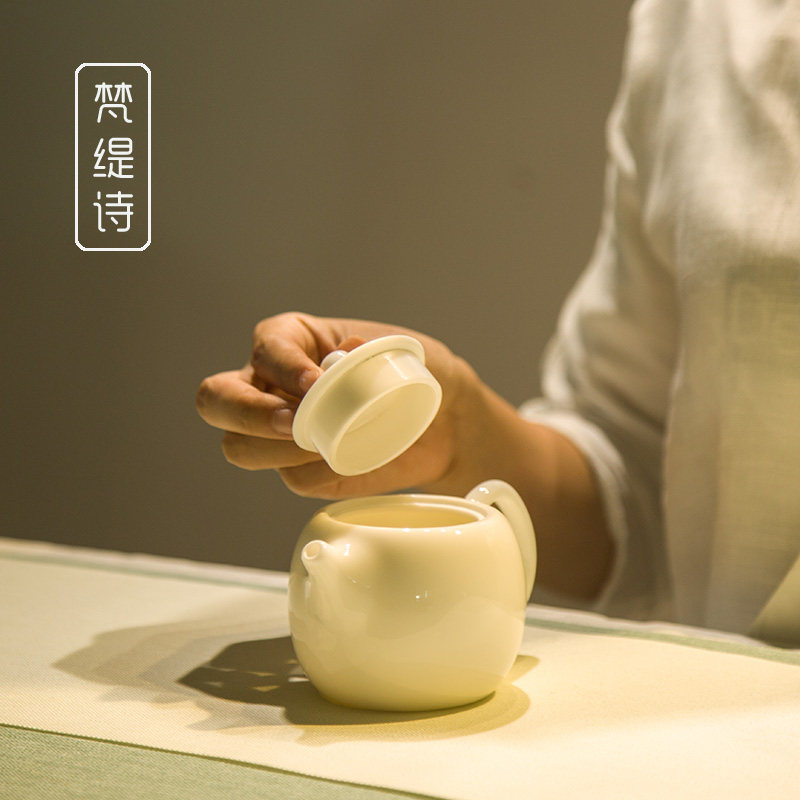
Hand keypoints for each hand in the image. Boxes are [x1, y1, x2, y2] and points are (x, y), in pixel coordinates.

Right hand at [196, 312, 474, 497]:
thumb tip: (341, 358)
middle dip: (248, 414)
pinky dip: (316, 472)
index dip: (283, 366)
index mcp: (289, 340)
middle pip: (217, 400)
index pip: (266, 348)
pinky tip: (346, 461)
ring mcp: (277, 431)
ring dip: (278, 451)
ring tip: (325, 446)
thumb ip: (369, 351)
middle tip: (293, 424)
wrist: (444, 421)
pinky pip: (291, 478)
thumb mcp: (398, 350)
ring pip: (241, 447)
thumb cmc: (414, 373)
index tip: (317, 382)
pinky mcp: (299, 470)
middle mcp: (269, 384)